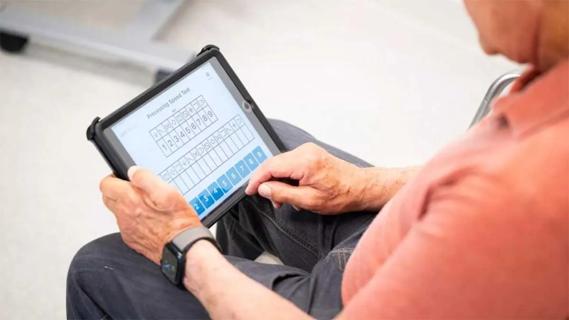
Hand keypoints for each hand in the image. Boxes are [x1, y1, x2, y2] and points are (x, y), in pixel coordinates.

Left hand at [99, 166, 200, 263]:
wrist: (183, 248)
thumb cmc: (178, 222)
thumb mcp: (168, 192)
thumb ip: (146, 178)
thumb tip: (133, 171)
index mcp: (130, 200)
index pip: (106, 184)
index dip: (114, 177)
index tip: (125, 177)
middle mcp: (124, 215)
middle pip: (107, 198)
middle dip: (116, 191)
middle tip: (134, 189)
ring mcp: (127, 229)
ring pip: (117, 212)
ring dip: (126, 206)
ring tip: (146, 205)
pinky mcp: (132, 240)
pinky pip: (127, 226)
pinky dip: (134, 220)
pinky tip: (150, 220)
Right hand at [245, 143, 368, 213]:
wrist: (360, 187)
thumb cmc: (341, 195)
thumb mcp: (309, 201)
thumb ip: (283, 193)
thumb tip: (263, 189)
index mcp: (304, 162)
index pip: (270, 166)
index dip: (257, 179)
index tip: (250, 190)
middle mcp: (305, 152)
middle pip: (274, 164)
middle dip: (268, 183)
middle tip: (271, 201)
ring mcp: (308, 151)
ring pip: (281, 164)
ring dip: (278, 181)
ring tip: (285, 200)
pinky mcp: (310, 153)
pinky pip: (290, 163)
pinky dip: (287, 177)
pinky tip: (293, 191)